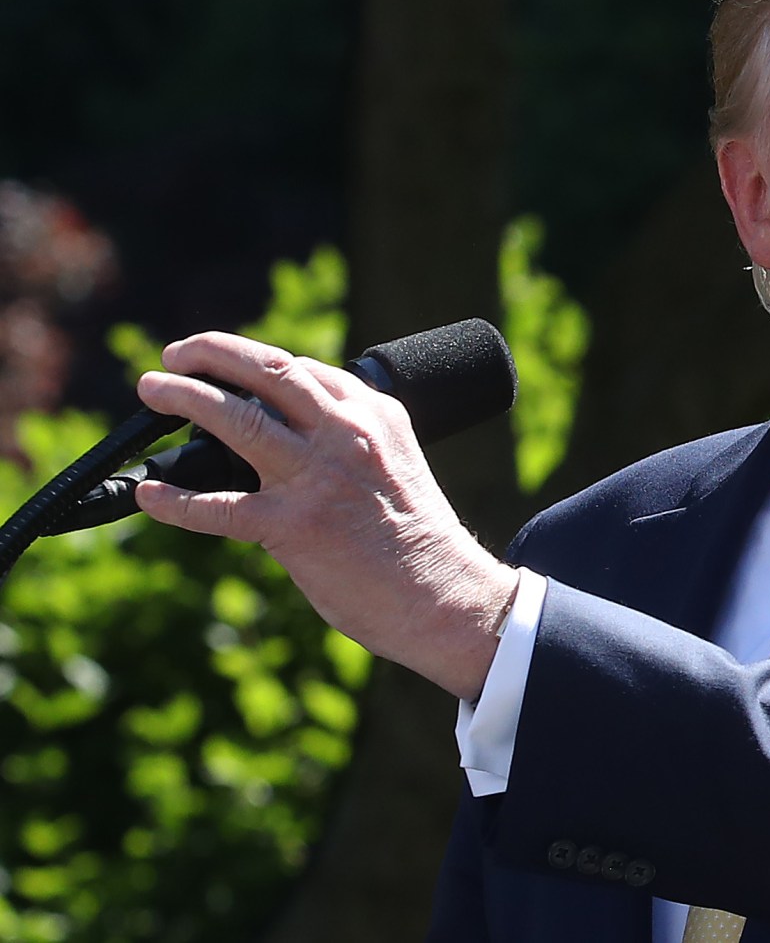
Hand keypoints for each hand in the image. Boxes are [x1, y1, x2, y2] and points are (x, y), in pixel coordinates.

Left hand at [134, 331, 516, 700]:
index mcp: (375, 415)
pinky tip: (149, 495)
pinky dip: (175, 501)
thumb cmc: (419, 538)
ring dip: (184, 397)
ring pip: (235, 419)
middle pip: (267, 371)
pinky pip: (218, 507)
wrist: (442, 595)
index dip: (253, 362)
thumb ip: (350, 441)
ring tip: (152, 390)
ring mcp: (316, 478)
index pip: (303, 370)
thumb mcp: (396, 463)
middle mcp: (345, 435)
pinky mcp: (293, 527)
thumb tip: (291, 437)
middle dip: (212, 353)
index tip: (227, 367)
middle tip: (176, 355)